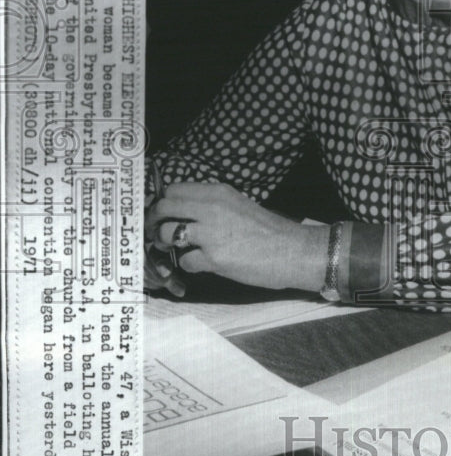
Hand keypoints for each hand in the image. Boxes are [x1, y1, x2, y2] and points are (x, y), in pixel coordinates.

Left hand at [144, 182, 329, 291]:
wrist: (291, 250)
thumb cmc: (268, 230)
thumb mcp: (238, 205)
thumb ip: (212, 205)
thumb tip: (184, 213)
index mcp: (217, 193)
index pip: (174, 190)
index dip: (162, 202)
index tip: (162, 213)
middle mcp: (211, 208)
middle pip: (164, 208)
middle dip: (154, 221)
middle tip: (156, 232)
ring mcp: (211, 233)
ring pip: (168, 234)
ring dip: (166, 244)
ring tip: (175, 250)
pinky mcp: (214, 258)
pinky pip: (185, 261)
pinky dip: (188, 265)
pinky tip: (200, 265)